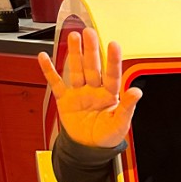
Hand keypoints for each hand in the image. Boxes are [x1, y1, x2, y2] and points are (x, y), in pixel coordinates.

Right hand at [37, 28, 141, 147]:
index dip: (113, 60)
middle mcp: (94, 90)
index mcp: (110, 95)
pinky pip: (56, 83)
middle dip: (91, 51)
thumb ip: (127, 107)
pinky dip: (49, 71)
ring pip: (76, 70)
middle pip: (92, 67)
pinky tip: (43, 57)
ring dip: (75, 54)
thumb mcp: (120, 124)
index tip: (114, 44)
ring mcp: (79, 93)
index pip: (112, 75)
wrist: (89, 148)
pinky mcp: (65, 99)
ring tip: (74, 36)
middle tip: (90, 32)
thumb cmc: (107, 136)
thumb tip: (137, 92)